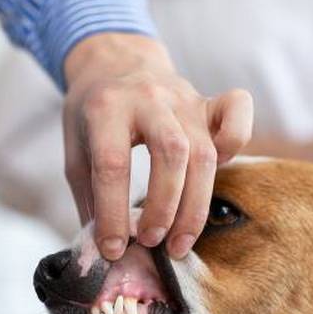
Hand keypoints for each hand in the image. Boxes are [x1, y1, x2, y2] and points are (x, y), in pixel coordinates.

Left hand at [63, 33, 252, 259]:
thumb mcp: (75, 151)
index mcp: (106, 108)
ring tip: (179, 242)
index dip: (113, 214)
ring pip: (203, 151)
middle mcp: (149, 97)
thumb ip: (89, 197)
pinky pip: (237, 114)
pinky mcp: (208, 101)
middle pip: (170, 154)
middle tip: (151, 242)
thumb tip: (105, 251)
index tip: (113, 249)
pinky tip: (220, 172)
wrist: (115, 62)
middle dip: (163, 208)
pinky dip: (235, 143)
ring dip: (194, 205)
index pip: (112, 165)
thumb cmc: (93, 115)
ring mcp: (184, 98)